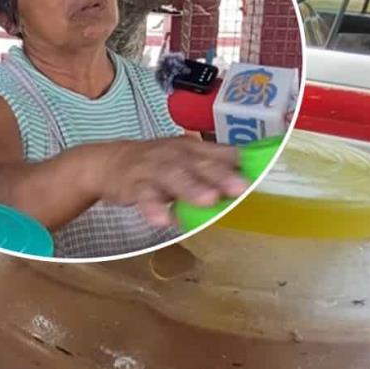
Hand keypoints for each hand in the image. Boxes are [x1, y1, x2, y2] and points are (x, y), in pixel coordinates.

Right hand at [95, 137, 249, 227]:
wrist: (108, 163)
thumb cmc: (156, 164)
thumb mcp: (185, 160)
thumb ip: (213, 168)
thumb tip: (248, 182)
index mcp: (194, 149)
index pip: (221, 152)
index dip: (240, 162)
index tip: (261, 172)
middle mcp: (176, 154)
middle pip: (200, 163)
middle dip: (220, 175)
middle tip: (240, 187)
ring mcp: (154, 168)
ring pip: (173, 175)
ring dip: (190, 187)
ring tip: (208, 200)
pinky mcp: (134, 185)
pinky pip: (144, 196)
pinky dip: (152, 207)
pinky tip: (162, 220)